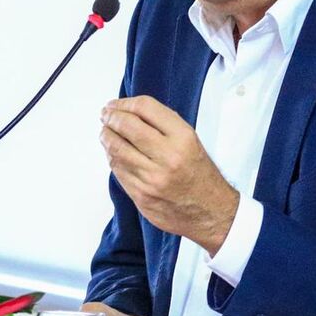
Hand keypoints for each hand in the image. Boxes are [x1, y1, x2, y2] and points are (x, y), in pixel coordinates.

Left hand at [100, 95, 240, 252]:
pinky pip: (118, 170)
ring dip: (106, 136)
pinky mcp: (141, 195)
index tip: (116, 104)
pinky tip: (113, 152)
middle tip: (106, 115)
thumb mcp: (192, 142)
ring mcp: (152, 178)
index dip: (125, 103)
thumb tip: (130, 112)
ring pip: (116, 149)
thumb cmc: (200, 175)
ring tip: (105, 132)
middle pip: (127, 126)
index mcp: (183, 138)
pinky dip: (112, 157)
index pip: (146, 108)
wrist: (210, 212)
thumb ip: (164, 125)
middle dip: (111, 118)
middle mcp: (168, 156)